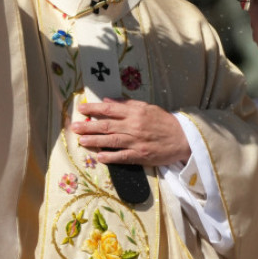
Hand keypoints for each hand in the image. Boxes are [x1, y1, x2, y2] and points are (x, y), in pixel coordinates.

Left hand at [72, 98, 191, 166]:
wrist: (183, 138)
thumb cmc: (163, 122)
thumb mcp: (147, 107)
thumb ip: (126, 104)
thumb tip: (107, 101)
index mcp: (135, 112)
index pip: (110, 109)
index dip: (93, 109)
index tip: (81, 109)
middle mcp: (134, 126)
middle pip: (106, 126)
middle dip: (88, 126)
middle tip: (74, 127)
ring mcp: (136, 142)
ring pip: (111, 141)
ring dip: (94, 141)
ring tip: (81, 140)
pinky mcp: (141, 155)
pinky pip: (122, 156)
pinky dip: (110, 157)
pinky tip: (99, 156)